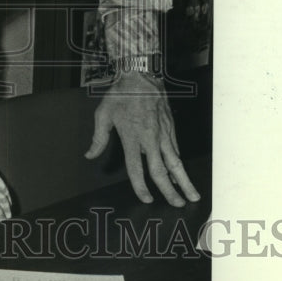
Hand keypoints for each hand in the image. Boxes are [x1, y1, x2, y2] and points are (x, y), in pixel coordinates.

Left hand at [85, 71, 199, 206]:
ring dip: (184, 180)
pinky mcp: (171, 127)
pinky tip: (181, 172)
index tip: (146, 199)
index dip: (141, 187)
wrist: (140, 74)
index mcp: (132, 137)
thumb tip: (89, 155)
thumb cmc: (120, 95)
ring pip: (176, 162)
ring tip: (192, 195)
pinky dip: (179, 163)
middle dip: (170, 191)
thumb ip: (98, 138)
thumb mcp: (103, 114)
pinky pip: (176, 149)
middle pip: (162, 170)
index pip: (137, 169)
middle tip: (177, 205)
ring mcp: (163, 133)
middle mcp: (150, 138)